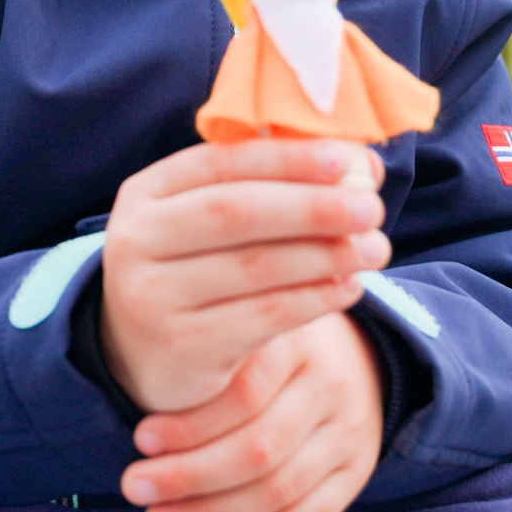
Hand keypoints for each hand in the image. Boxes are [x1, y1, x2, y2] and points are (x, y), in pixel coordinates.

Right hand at [100, 138, 388, 415]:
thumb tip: (362, 164)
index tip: (348, 159)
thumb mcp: (213, 222)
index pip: (221, 162)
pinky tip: (348, 287)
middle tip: (371, 208)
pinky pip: (263, 317)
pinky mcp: (180, 345)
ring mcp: (150, 295)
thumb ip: (273, 187)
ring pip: (254, 266)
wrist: (149, 352)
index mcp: (146, 192)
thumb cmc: (201, 269)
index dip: (286, 158)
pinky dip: (314, 299)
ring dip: (325, 255)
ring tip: (375, 249)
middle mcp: (135, 239)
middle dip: (311, 207)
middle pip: (234, 212)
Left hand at [119, 310, 383, 511]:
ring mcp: (350, 432)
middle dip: (189, 475)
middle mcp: (331, 385)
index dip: (190, 423)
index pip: (244, 393)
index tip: (140, 440)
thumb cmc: (261, 347)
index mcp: (296, 342)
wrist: (349, 350)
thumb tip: (142, 437)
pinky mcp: (357, 471)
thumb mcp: (239, 333)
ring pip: (281, 488)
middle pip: (260, 447)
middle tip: (133, 488)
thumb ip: (206, 366)